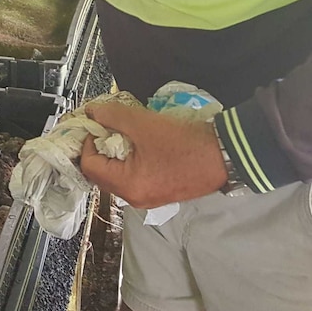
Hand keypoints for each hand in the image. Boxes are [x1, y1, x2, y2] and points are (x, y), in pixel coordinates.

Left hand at [80, 101, 228, 207]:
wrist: (225, 155)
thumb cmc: (184, 143)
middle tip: (105, 127)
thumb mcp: (143, 124)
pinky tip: (138, 143)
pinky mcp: (160, 192)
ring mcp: (148, 197)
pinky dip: (129, 160)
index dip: (86, 142)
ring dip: (114, 153)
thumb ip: (112, 116)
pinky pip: (133, 177)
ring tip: (123, 133)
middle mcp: (135, 198)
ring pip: (117, 175)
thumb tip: (92, 111)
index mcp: (128, 186)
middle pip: (101, 173)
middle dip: (99, 148)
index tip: (94, 124)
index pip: (90, 166)